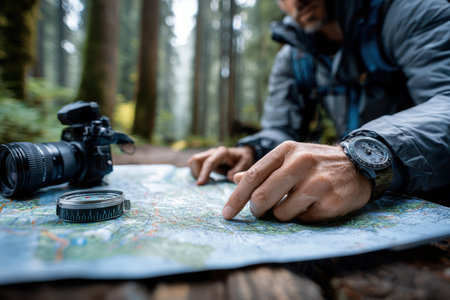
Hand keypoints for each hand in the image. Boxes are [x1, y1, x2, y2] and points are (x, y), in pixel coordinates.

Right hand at [188, 146, 254, 184]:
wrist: (241, 155)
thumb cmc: (244, 159)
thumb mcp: (246, 163)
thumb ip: (238, 170)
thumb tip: (228, 177)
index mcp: (222, 153)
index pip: (209, 162)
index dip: (203, 173)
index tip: (200, 184)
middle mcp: (212, 152)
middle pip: (195, 159)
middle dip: (196, 173)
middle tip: (205, 183)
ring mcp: (207, 156)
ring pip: (192, 162)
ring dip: (195, 173)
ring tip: (206, 181)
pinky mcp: (204, 160)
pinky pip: (194, 165)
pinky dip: (196, 173)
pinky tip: (206, 179)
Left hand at [222, 141, 371, 221]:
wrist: (359, 165)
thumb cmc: (317, 163)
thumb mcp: (290, 157)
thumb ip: (263, 169)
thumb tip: (235, 179)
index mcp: (286, 151)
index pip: (252, 177)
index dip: (236, 198)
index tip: (227, 214)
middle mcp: (300, 163)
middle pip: (262, 197)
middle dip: (257, 210)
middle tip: (262, 212)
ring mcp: (317, 182)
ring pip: (281, 213)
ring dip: (282, 214)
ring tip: (295, 203)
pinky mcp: (331, 200)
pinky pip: (303, 219)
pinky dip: (302, 217)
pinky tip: (313, 205)